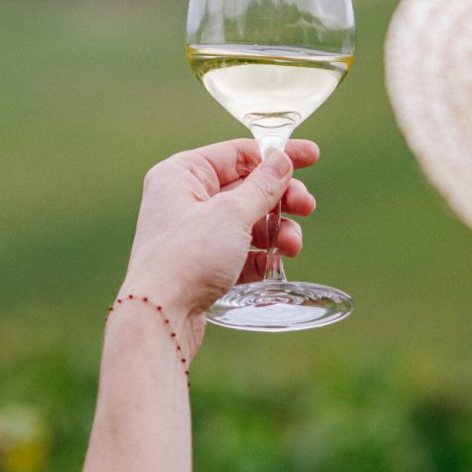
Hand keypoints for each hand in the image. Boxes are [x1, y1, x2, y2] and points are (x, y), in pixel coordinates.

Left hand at [118, 139, 318, 358]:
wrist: (160, 318)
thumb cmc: (187, 257)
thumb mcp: (232, 214)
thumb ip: (263, 186)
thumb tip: (282, 160)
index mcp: (182, 174)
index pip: (237, 153)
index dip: (276, 155)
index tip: (311, 156)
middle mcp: (184, 199)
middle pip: (247, 188)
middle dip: (281, 199)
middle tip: (307, 207)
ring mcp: (193, 233)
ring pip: (247, 221)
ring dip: (276, 231)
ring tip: (292, 245)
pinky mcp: (201, 264)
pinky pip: (240, 251)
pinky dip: (261, 255)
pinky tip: (275, 264)